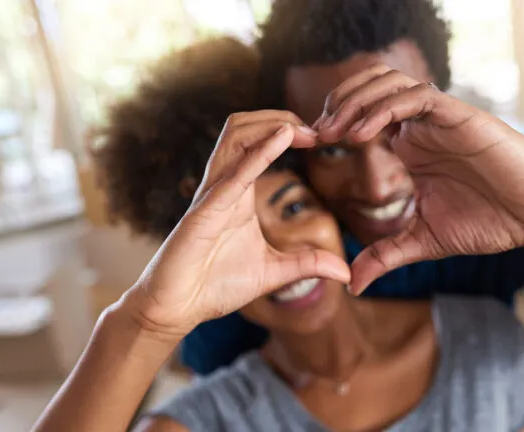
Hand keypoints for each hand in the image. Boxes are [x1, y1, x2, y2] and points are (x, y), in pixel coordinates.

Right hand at [120, 111, 349, 336]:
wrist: (177, 309)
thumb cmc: (215, 286)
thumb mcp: (274, 272)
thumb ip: (307, 264)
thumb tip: (346, 271)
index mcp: (237, 192)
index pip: (257, 141)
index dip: (288, 129)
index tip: (321, 137)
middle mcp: (223, 186)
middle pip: (243, 127)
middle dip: (280, 117)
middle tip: (317, 130)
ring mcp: (211, 196)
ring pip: (234, 137)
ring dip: (269, 124)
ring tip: (303, 130)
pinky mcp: (204, 214)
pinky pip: (232, 175)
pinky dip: (259, 154)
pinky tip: (283, 138)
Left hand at [313, 65, 523, 292]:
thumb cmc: (490, 222)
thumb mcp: (424, 241)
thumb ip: (386, 256)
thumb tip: (351, 285)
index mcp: (408, 146)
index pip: (361, 115)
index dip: (332, 123)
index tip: (309, 145)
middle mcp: (421, 126)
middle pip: (368, 88)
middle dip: (336, 105)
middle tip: (315, 134)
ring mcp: (440, 119)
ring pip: (388, 83)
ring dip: (355, 101)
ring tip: (334, 131)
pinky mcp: (462, 117)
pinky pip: (416, 98)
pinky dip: (384, 108)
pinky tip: (363, 134)